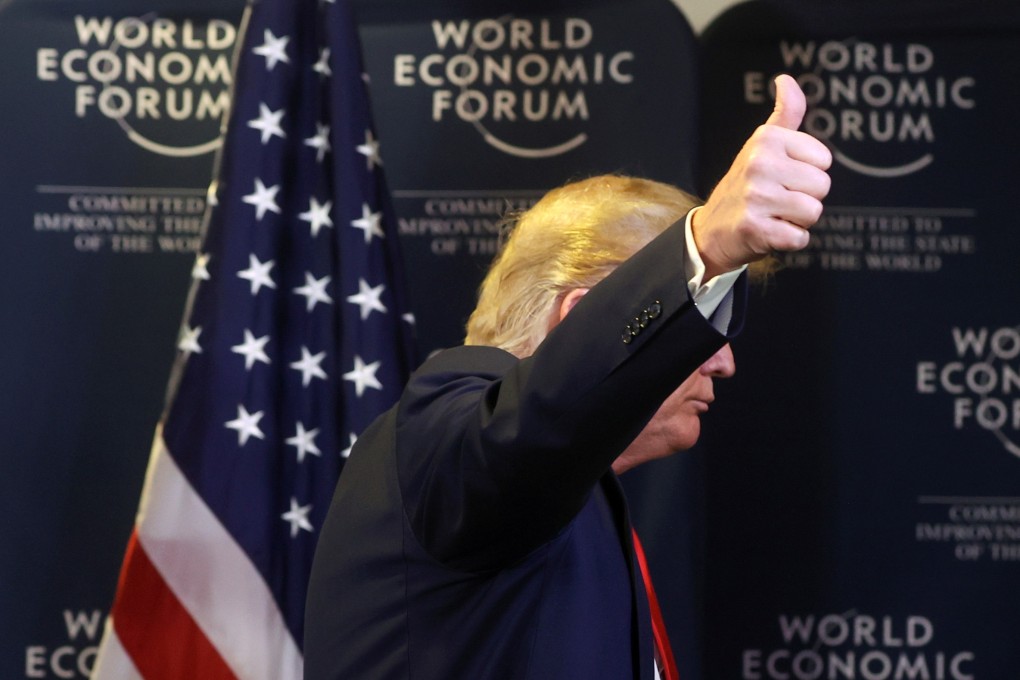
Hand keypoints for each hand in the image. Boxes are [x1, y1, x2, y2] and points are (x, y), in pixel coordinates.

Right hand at [692, 74, 831, 278]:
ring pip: (813, 211)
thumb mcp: (762, 145)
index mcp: (766, 139)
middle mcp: (759, 164)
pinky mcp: (755, 228)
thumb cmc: (744, 185)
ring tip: (774, 214)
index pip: (824, 160)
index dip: (808, 173)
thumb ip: (785, 113)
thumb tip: (786, 79)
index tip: (783, 177)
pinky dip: (789, 239)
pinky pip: (799, 237)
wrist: (712, 230)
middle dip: (805, 198)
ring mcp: (755, 197)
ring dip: (798, 220)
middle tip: (778, 199)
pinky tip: (769, 231)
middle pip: (822, 186)